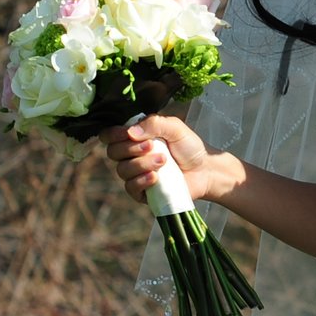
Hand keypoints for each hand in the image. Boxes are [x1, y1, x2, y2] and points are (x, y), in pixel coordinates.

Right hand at [105, 114, 228, 205]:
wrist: (205, 170)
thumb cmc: (189, 147)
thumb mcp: (175, 128)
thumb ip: (155, 123)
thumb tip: (130, 131)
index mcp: (135, 137)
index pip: (109, 135)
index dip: (113, 134)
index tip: (128, 134)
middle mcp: (131, 155)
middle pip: (113, 152)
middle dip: (131, 149)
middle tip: (153, 146)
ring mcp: (135, 174)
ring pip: (123, 170)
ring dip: (142, 164)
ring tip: (164, 161)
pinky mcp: (142, 192)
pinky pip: (131, 188)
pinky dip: (142, 181)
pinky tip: (155, 177)